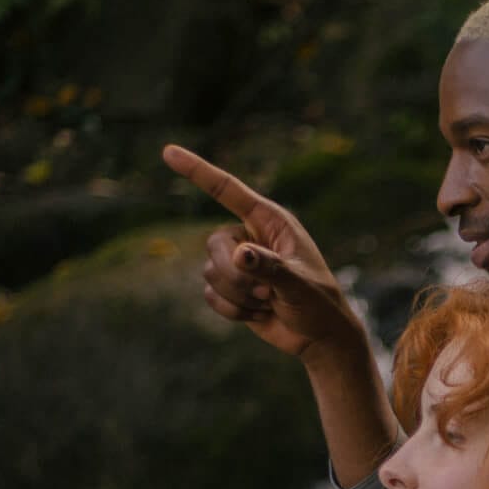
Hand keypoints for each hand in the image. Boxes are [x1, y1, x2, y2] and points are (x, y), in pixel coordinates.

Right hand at [161, 144, 367, 362]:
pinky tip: (260, 314)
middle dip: (234, 275)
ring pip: (209, 273)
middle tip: (266, 292)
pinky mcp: (231, 289)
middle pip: (213, 244)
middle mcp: (250, 237)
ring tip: (269, 302)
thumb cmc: (319, 303)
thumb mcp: (300, 284)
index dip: (197, 171)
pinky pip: (210, 295)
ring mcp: (239, 264)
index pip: (228, 191)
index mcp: (270, 221)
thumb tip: (239, 255)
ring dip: (238, 296)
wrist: (319, 336)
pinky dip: (233, 311)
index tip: (168, 151)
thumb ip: (270, 267)